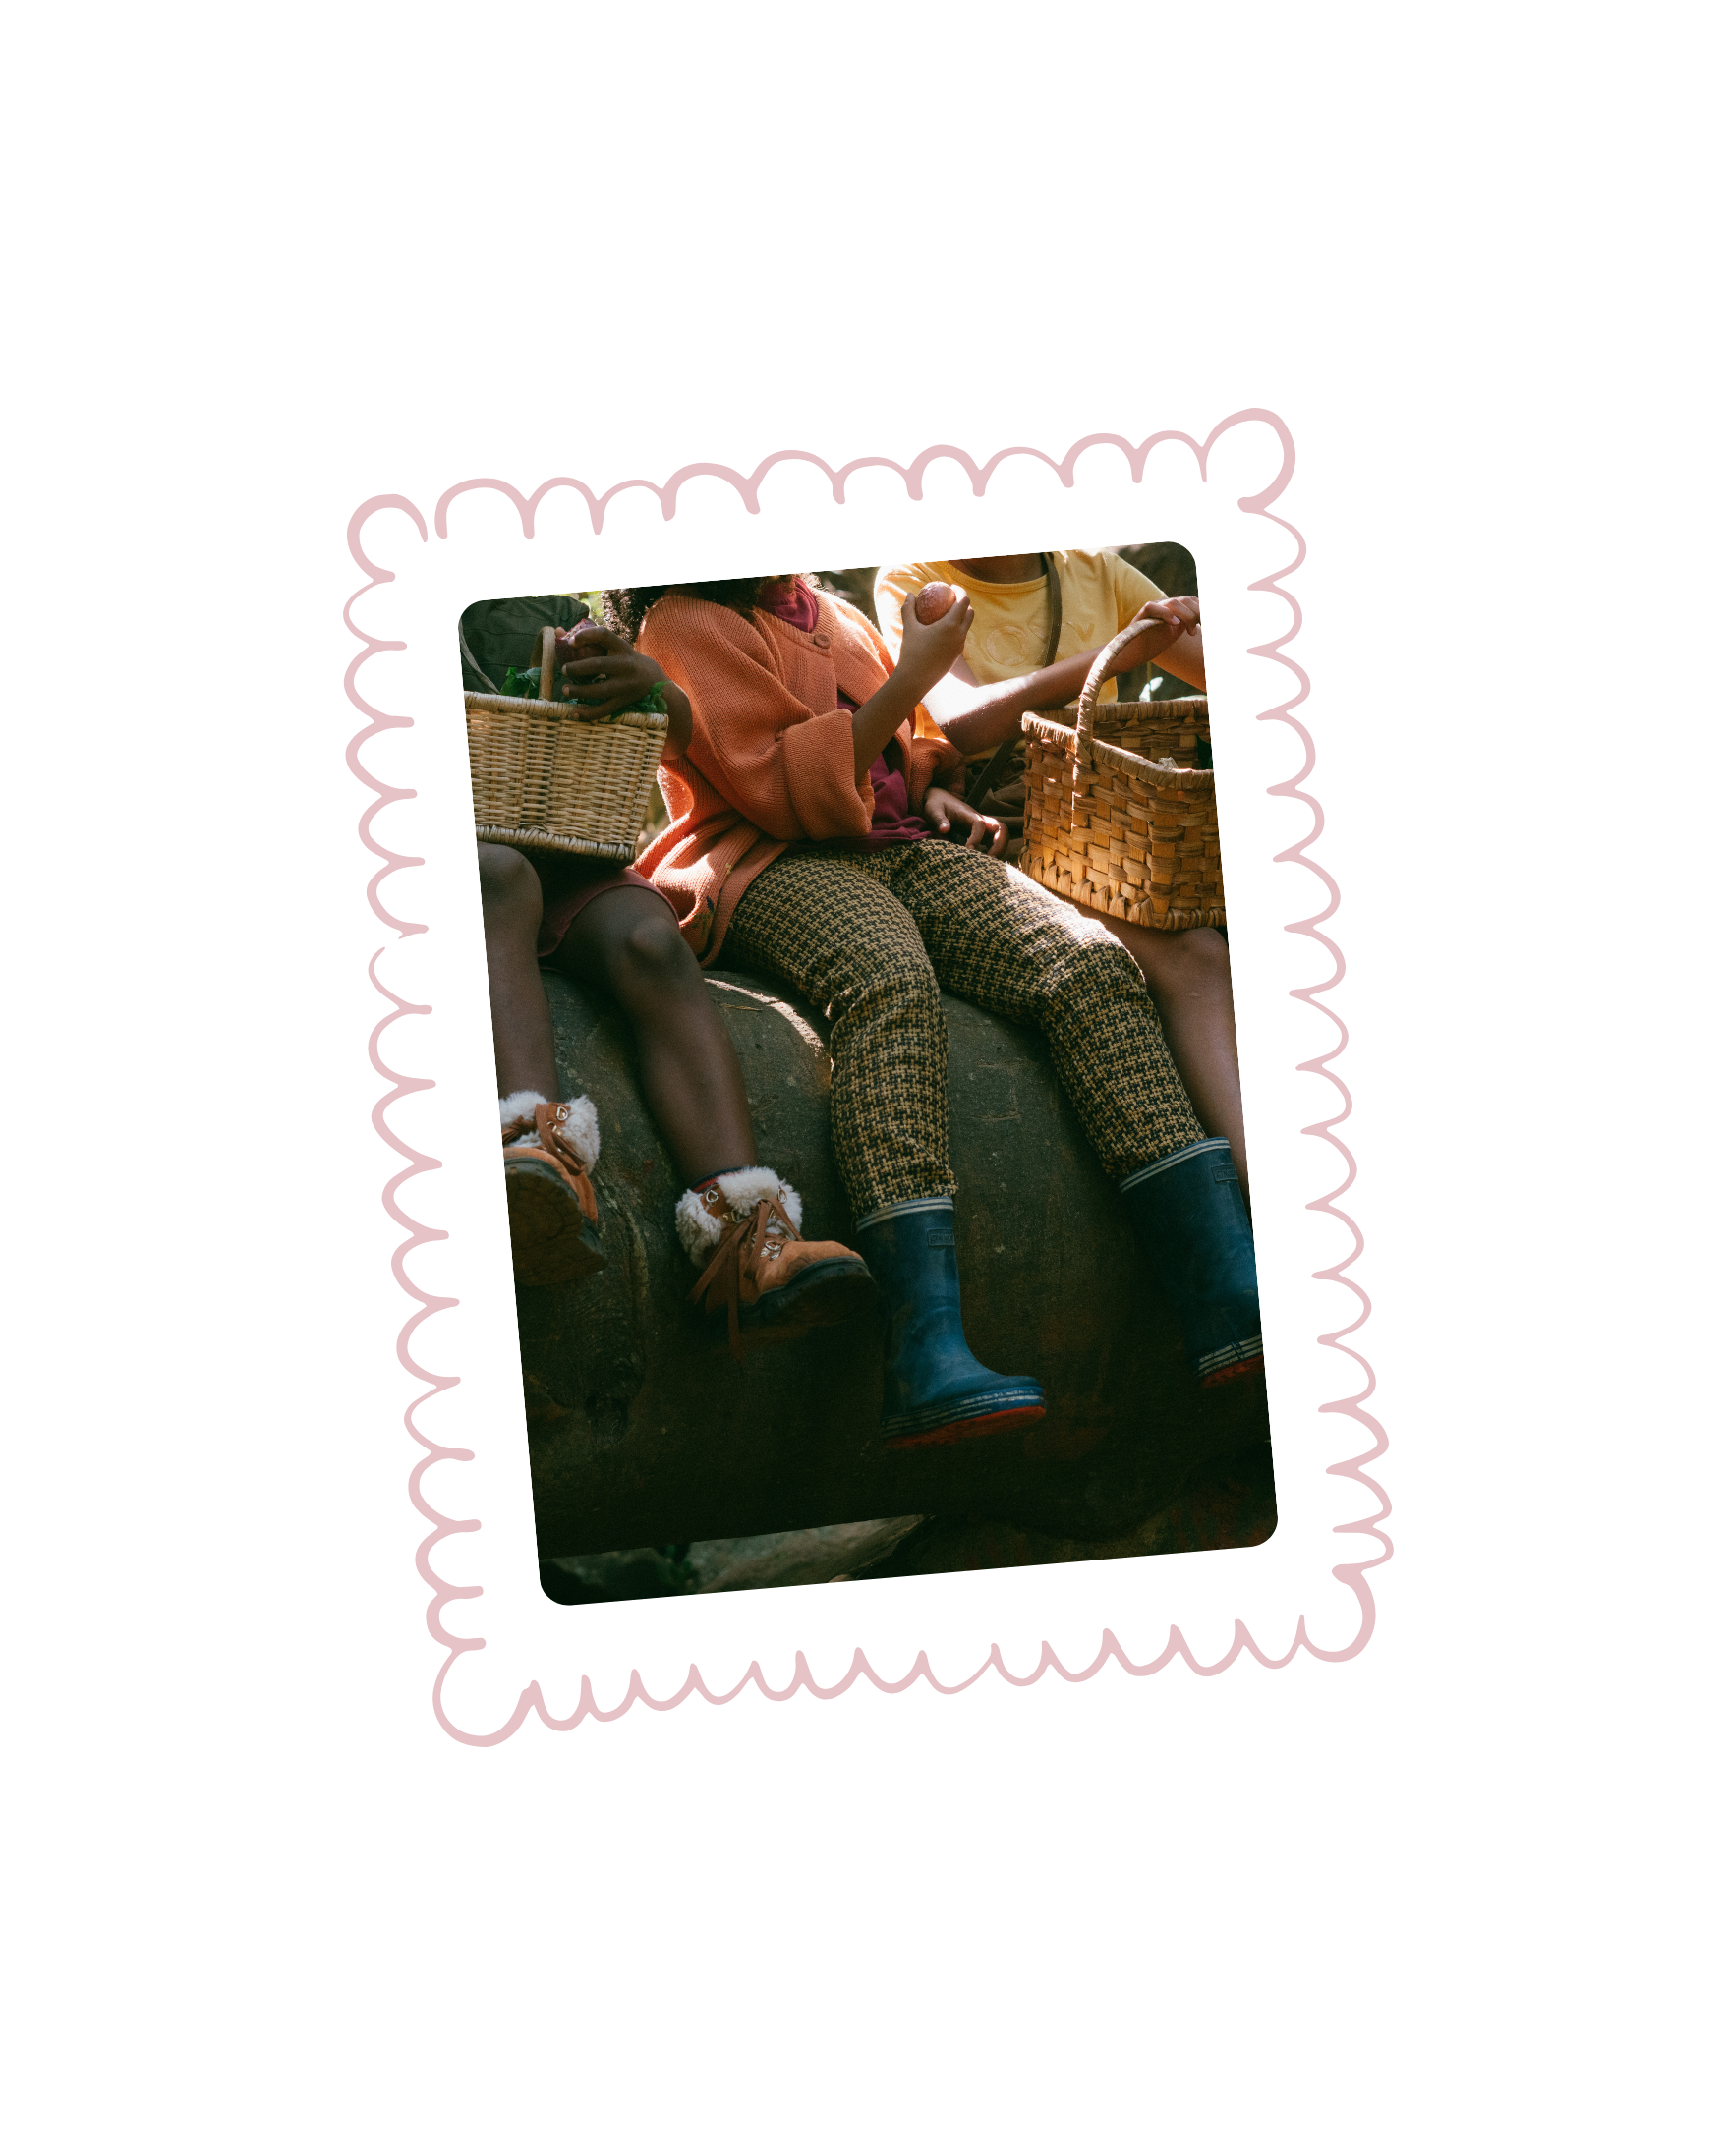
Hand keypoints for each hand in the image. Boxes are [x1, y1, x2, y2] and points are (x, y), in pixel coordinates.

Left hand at [551, 622, 666, 716]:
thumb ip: (590, 639)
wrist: (652, 680)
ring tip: (566, 690)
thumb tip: (558, 632)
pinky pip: (604, 709)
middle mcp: (625, 665)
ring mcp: (625, 685)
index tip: (571, 642)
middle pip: (599, 665)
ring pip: (599, 690)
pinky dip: (588, 713)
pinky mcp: (623, 702)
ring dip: (579, 691)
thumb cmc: (624, 659)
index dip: (586, 636)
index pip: (604, 635)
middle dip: (578, 668)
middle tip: (564, 669)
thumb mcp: (614, 646)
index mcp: (622, 647)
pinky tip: (574, 713)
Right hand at [897, 585, 974, 692]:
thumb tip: (909, 594)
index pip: (964, 602)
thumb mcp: (909, 628)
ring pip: (966, 627)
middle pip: (970, 613)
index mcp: (951, 625)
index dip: (960, 591)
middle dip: (964, 604)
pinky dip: (956, 630)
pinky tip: (944, 631)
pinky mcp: (957, 656)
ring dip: (962, 618)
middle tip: (952, 599)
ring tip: (949, 614)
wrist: (915, 680)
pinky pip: (961, 638)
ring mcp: (960, 647)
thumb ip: (909, 609)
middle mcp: (960, 635)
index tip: (952, 588)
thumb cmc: (911, 652)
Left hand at [923, 787, 1006, 855]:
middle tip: (990, 860)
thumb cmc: (937, 804)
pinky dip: (995, 852)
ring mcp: (983, 827)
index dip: (977, 837)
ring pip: (1001, 836)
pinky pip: (994, 842)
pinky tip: (985, 863)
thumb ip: (938, 819)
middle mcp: (980, 820)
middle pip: (1001, 829)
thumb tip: (944, 830)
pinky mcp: (982, 834)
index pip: (980, 824)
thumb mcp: (933, 809)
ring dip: (1000, 850)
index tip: (969, 850)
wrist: (941, 799)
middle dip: (999, 844)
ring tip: (990, 864)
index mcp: (969, 814)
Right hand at [1107, 595, 1202, 675]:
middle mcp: (1164, 605)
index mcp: (1173, 609)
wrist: (1131, 654)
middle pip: (1186, 600)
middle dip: (1198, 614)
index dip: (1203, 609)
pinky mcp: (1140, 616)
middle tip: (1203, 629)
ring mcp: (1152, 609)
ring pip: (1173, 603)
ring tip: (1190, 632)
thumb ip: (1187, 625)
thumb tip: (1203, 622)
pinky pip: (1152, 608)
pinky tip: (1175, 624)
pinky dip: (1165, 614)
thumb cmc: (1151, 645)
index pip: (1192, 601)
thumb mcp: (1174, 634)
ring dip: (1186, 617)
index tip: (1211, 624)